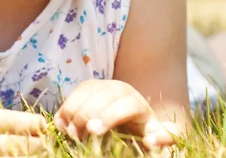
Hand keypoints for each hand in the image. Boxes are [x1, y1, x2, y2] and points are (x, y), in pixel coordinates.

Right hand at [53, 80, 183, 148]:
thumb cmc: (145, 132)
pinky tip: (61, 123)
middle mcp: (122, 89)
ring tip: (68, 130)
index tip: (94, 131)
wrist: (134, 119)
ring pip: (87, 90)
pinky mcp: (90, 87)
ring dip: (74, 108)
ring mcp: (104, 85)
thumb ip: (163, 137)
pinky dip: (67, 106)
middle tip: (76, 133)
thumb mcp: (156, 135)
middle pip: (104, 95)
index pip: (125, 105)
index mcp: (139, 103)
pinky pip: (76, 91)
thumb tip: (151, 140)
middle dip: (87, 112)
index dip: (109, 116)